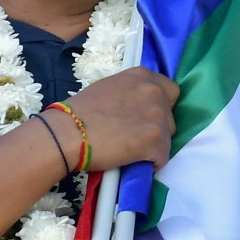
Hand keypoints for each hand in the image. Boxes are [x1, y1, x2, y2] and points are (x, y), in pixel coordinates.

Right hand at [60, 67, 179, 171]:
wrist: (68, 132)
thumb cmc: (80, 111)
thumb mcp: (110, 88)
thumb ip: (131, 93)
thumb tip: (137, 105)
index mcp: (143, 76)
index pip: (172, 91)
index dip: (162, 105)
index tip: (148, 116)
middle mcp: (155, 93)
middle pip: (170, 116)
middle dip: (156, 127)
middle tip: (134, 135)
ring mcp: (158, 117)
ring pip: (167, 138)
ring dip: (153, 145)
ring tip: (130, 150)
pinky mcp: (157, 142)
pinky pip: (162, 157)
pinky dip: (150, 162)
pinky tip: (133, 160)